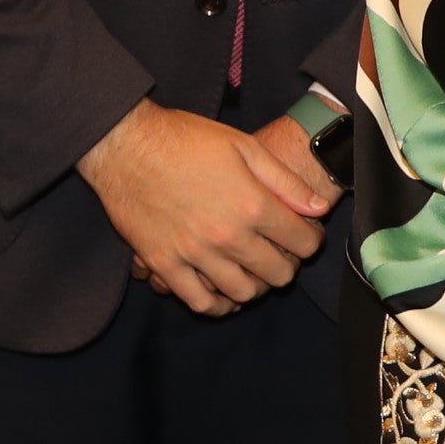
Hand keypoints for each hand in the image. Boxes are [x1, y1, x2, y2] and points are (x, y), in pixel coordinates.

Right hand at [85, 100, 326, 314]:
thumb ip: (286, 181)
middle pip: (279, 274)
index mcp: (253, 205)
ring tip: (254, 271)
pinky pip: (199, 301)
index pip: (305, 243)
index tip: (306, 234)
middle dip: (289, 265)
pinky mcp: (164, 263)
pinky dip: (218, 304)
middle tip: (281, 253)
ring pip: (243, 293)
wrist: (125, 144)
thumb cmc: (186, 139)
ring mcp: (194, 253)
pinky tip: (224, 293)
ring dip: (257, 286)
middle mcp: (227, 235)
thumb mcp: (245, 147)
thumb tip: (319, 208)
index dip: (312, 240)